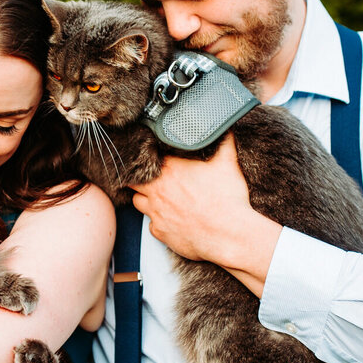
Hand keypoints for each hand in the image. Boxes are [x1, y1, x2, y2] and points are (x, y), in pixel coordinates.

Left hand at [130, 134, 281, 294]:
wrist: (228, 234)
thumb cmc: (227, 199)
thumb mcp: (228, 164)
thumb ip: (224, 142)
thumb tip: (225, 128)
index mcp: (170, 169)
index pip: (147, 157)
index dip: (150, 158)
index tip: (156, 159)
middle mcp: (157, 190)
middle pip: (133, 180)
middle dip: (140, 178)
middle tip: (151, 179)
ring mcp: (155, 212)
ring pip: (137, 201)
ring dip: (145, 198)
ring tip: (160, 198)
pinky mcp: (159, 232)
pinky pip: (151, 224)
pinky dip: (158, 221)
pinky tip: (171, 219)